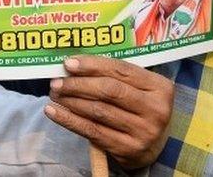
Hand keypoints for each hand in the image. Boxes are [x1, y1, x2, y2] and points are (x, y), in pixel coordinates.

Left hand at [45, 55, 172, 169]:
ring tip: (54, 94)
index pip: (120, 70)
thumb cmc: (137, 107)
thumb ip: (112, 74)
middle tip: (56, 82)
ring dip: (70, 101)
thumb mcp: (136, 87)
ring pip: (98, 110)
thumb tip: (71, 64)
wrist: (153, 145)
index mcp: (160, 87)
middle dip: (78, 84)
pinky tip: (53, 111)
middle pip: (109, 90)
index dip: (92, 65)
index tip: (68, 63)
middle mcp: (156, 110)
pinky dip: (68, 120)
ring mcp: (144, 131)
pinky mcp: (129, 149)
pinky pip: (92, 131)